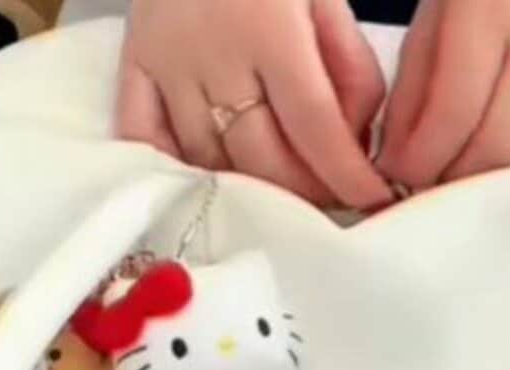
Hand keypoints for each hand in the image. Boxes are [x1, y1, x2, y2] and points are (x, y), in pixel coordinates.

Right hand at [116, 0, 393, 209]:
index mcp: (271, 29)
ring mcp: (166, 63)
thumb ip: (351, 70)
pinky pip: (144, 137)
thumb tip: (357, 144)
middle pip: (261, 156)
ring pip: (209, 159)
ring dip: (255, 189)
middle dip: (307, 193)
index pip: (315, 124)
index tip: (377, 200)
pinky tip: (216, 181)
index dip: (348, 175)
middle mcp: (213, 53)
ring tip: (290, 193)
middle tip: (337, 198)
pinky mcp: (133, 65)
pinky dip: (179, 169)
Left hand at [376, 0, 509, 188]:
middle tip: (435, 180)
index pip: (455, 112)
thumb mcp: (428, 27)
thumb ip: (412, 97)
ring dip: (498, 177)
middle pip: (501, 143)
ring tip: (470, 167)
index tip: (402, 174)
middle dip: (459, 178)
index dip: (423, 158)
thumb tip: (402, 166)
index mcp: (488, 8)